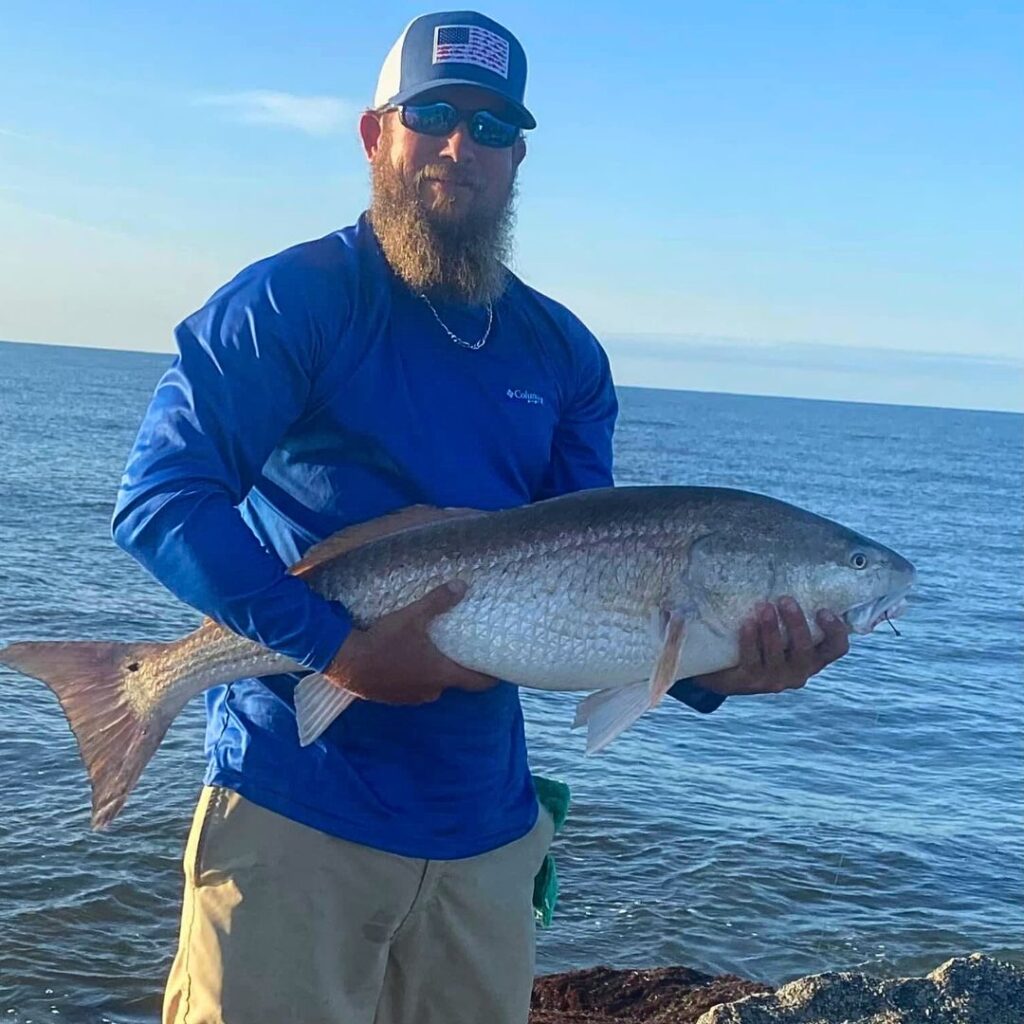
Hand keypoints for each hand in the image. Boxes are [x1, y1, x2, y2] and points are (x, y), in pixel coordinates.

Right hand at [323, 580, 497, 704]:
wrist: (345, 662)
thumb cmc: (383, 640)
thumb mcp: (412, 617)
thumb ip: (438, 601)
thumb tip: (462, 585)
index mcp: (441, 673)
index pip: (477, 682)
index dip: (491, 678)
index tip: (501, 672)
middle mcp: (430, 690)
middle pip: (453, 682)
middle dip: (456, 668)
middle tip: (460, 652)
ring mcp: (410, 697)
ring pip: (431, 685)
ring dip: (433, 673)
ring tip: (430, 655)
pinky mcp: (393, 698)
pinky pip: (411, 688)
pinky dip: (413, 677)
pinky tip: (404, 661)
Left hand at [693, 597, 849, 696]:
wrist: (724, 668)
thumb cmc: (760, 640)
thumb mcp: (781, 628)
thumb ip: (792, 612)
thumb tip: (798, 567)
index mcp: (812, 658)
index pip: (836, 648)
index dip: (835, 631)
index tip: (823, 610)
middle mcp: (798, 672)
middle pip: (805, 651)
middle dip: (796, 624)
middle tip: (785, 599)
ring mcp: (775, 680)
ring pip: (778, 656)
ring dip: (771, 630)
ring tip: (763, 606)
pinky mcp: (750, 682)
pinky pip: (752, 661)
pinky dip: (750, 640)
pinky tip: (746, 623)